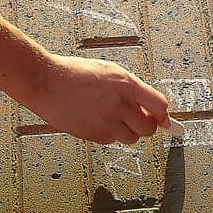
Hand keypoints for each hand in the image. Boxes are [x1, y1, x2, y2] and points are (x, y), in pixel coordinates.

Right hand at [28, 53, 170, 144]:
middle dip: (146, 126)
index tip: (165, 121)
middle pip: (148, 128)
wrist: (47, 82)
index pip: (159, 106)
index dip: (164, 116)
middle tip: (138, 118)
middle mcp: (119, 105)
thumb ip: (131, 89)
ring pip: (131, 138)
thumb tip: (149, 107)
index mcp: (126, 85)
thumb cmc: (76, 72)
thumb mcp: (110, 71)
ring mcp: (106, 122)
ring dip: (127, 131)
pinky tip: (96, 119)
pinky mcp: (93, 135)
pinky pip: (111, 140)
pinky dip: (108, 133)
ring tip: (112, 116)